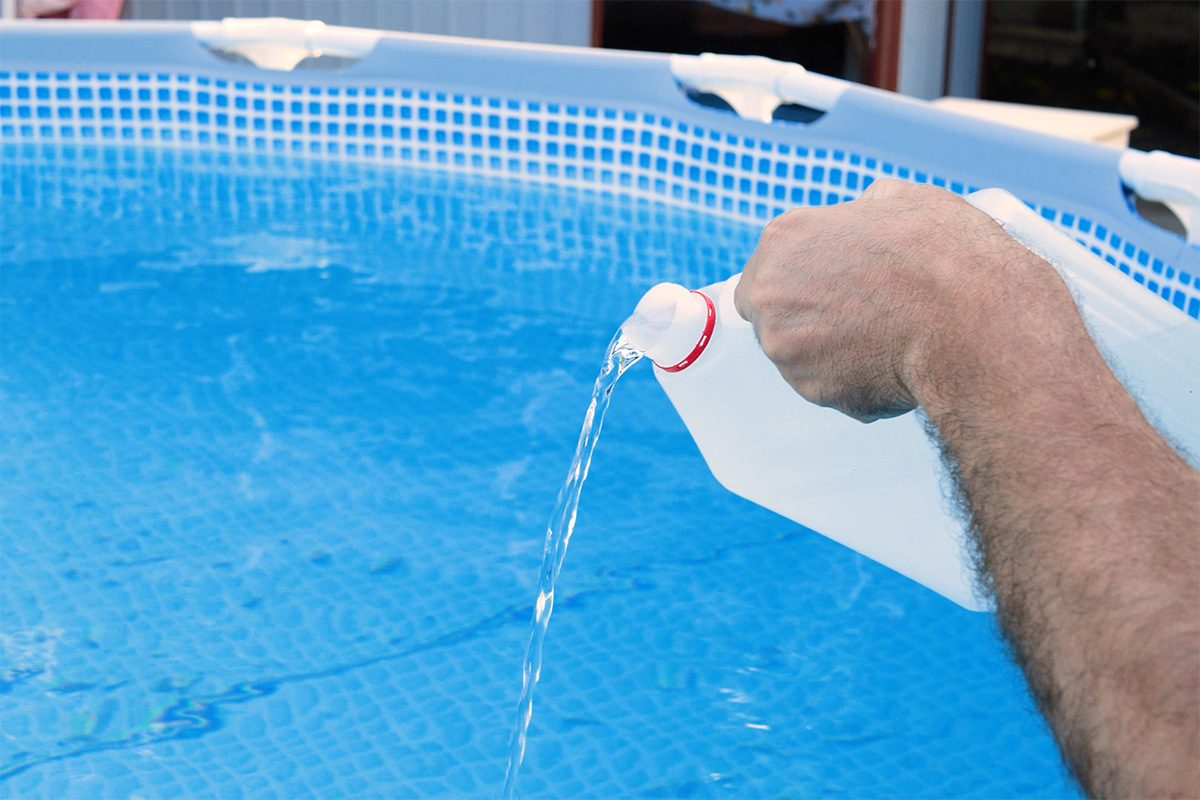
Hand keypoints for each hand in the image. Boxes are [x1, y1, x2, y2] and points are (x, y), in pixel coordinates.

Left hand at [733, 179, 1074, 421]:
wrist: (970, 321)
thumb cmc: (943, 255)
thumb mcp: (903, 200)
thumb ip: (862, 212)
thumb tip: (863, 215)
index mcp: (783, 240)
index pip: (764, 270)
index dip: (798, 281)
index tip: (827, 289)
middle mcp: (769, 295)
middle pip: (773, 315)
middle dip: (809, 317)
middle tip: (860, 315)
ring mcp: (785, 348)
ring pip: (801, 355)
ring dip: (832, 352)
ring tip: (887, 338)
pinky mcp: (813, 392)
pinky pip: (831, 388)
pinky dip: (856, 382)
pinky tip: (895, 364)